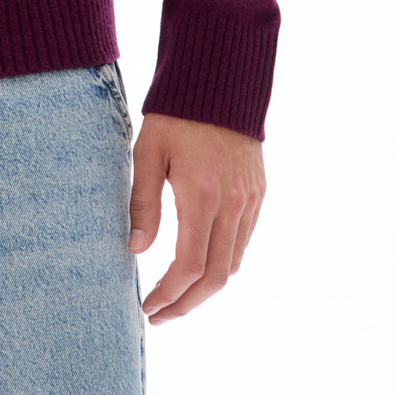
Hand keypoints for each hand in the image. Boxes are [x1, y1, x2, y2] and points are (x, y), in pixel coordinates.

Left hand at [127, 112, 264, 323]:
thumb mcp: (147, 151)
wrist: (219, 79)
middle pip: (215, 277)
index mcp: (201, 196)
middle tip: (161, 315)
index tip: (147, 307)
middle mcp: (232, 204)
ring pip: (233, 264)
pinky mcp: (258, 193)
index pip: (188, 266)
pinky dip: (223, 263)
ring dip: (206, 288)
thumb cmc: (174, 114)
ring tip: (177, 296)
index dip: (168, 295)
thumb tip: (136, 250)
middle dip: (187, 304)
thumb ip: (143, 202)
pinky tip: (201, 264)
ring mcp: (250, 200)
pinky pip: (243, 242)